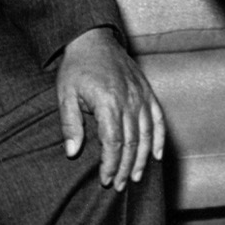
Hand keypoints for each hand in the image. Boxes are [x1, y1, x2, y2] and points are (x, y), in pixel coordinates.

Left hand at [57, 26, 165, 189]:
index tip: (106, 179)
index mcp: (108, 102)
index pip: (113, 142)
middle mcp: (129, 100)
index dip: (111, 164)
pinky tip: (157, 155)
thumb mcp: (65, 94)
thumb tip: (73, 152)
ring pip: (147, 134)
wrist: (93, 39)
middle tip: (118, 185)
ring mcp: (141, 96)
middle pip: (132, 142)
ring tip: (136, 177)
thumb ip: (70, 124)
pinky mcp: (147, 92)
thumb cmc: (77, 68)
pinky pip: (158, 118)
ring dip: (142, 159)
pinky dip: (159, 138)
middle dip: (125, 167)